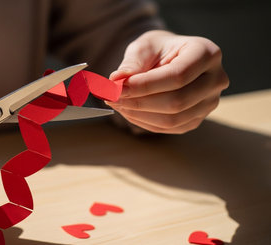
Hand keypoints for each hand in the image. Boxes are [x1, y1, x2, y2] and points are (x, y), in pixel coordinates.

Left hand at [107, 30, 228, 133]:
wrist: (169, 58)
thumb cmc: (158, 49)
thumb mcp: (143, 47)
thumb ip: (131, 64)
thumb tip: (116, 80)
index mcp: (206, 53)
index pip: (178, 75)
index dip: (145, 85)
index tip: (118, 87)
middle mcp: (215, 79)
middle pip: (177, 101)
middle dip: (140, 102)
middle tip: (113, 97)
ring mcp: (209, 102)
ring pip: (173, 119)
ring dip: (139, 114)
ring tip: (117, 103)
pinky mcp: (197, 119)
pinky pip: (169, 128)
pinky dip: (144, 121)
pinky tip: (129, 110)